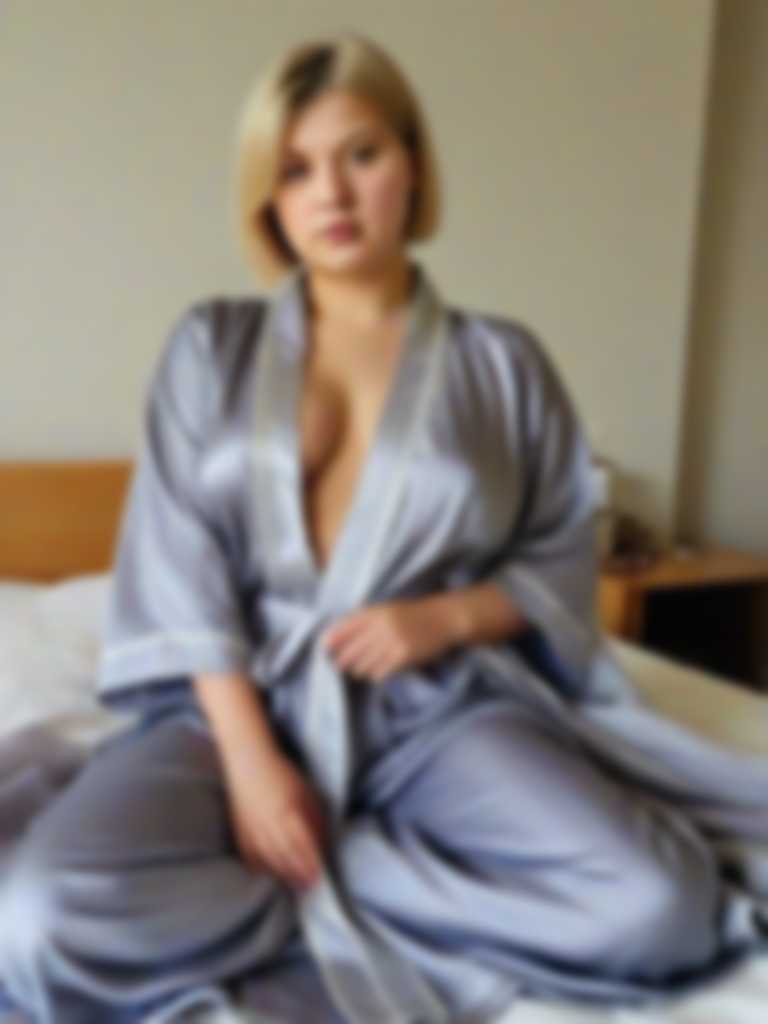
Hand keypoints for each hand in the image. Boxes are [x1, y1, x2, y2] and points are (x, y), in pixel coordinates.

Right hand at [220, 744, 328, 891]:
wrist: (248, 761)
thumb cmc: (282, 774)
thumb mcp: (305, 791)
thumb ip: (314, 817)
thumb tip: (322, 841)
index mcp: (287, 811)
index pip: (301, 844)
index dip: (310, 862)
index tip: (320, 875)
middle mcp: (269, 823)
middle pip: (284, 856)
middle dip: (298, 874)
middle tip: (309, 886)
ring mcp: (251, 829)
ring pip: (267, 860)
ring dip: (281, 875)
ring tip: (293, 884)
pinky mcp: (239, 831)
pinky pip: (249, 857)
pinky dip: (260, 869)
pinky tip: (269, 875)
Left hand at [320, 596, 457, 683]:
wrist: (443, 619)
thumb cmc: (413, 614)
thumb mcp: (388, 609)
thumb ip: (365, 621)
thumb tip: (335, 639)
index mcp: (375, 612)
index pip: (344, 627)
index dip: (331, 640)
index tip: (324, 649)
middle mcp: (380, 626)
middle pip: (350, 651)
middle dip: (343, 661)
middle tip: (341, 666)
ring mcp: (391, 642)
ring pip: (362, 665)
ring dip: (360, 670)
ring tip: (362, 669)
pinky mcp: (402, 657)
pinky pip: (379, 673)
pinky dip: (376, 675)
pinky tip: (379, 671)